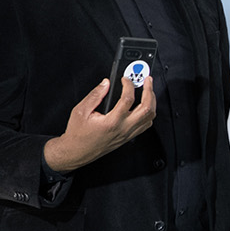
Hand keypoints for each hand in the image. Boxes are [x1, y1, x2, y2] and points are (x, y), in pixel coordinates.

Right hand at [42, 73, 158, 172]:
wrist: (77, 151)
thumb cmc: (78, 134)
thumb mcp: (81, 111)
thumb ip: (95, 95)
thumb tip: (105, 83)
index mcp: (112, 122)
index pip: (128, 99)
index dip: (129, 85)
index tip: (125, 79)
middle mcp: (124, 128)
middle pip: (147, 108)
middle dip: (149, 91)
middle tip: (147, 80)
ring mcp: (128, 134)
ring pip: (150, 117)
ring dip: (152, 101)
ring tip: (148, 90)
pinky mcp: (129, 137)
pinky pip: (146, 125)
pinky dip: (149, 113)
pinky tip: (144, 105)